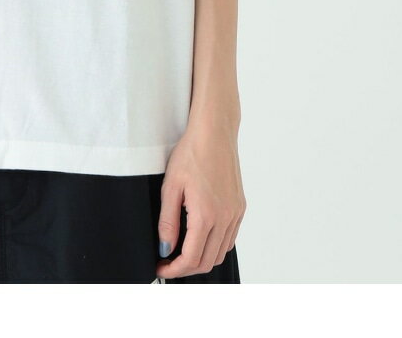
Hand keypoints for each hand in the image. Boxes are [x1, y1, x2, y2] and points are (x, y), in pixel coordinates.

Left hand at [155, 120, 245, 279]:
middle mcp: (225, 218)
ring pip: (220, 253)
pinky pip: (229, 238)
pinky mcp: (240, 207)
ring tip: (182, 252)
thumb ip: (167, 221)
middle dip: (186, 268)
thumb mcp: (171, 186)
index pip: (191, 259)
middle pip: (207, 261)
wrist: (214, 132)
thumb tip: (165, 248)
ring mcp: (235, 213)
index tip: (161, 268)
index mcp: (206, 215)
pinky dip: (215, 246)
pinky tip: (200, 237)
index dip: (174, 270)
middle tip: (168, 263)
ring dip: (201, 259)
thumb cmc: (191, 153)